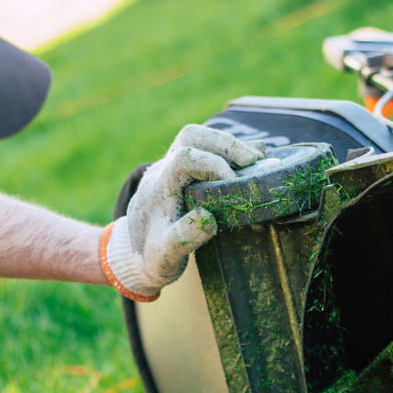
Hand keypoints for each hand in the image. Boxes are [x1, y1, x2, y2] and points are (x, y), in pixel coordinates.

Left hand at [101, 124, 263, 300]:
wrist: (136, 253)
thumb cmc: (153, 256)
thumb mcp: (164, 256)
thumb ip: (182, 238)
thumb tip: (207, 218)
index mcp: (159, 187)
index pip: (184, 158)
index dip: (212, 163)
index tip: (234, 180)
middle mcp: (164, 170)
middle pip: (191, 136)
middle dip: (224, 143)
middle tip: (252, 161)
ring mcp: (173, 167)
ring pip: (198, 137)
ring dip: (228, 145)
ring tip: (255, 160)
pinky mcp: (184, 172)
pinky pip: (205, 149)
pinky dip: (229, 151)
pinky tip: (253, 160)